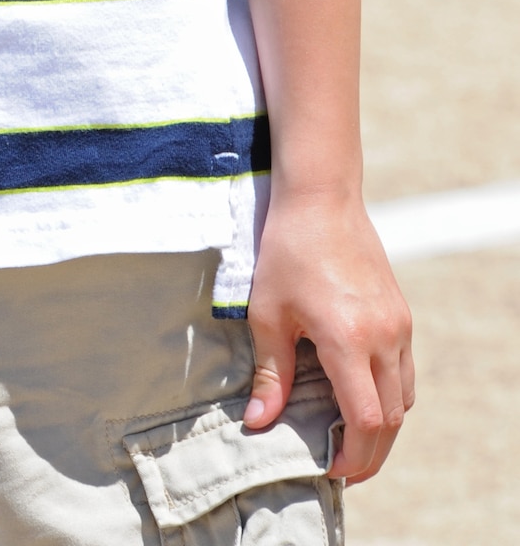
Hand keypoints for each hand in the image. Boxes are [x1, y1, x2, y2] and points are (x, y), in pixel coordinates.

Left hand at [244, 193, 413, 483]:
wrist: (321, 198)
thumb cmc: (287, 251)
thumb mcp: (268, 313)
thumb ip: (270, 373)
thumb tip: (258, 423)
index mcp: (349, 340)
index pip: (368, 420)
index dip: (353, 454)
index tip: (329, 467)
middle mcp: (384, 336)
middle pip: (394, 418)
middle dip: (371, 451)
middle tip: (342, 466)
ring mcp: (398, 324)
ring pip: (405, 396)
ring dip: (385, 426)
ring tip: (352, 437)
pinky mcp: (401, 313)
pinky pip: (405, 369)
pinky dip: (390, 394)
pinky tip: (361, 394)